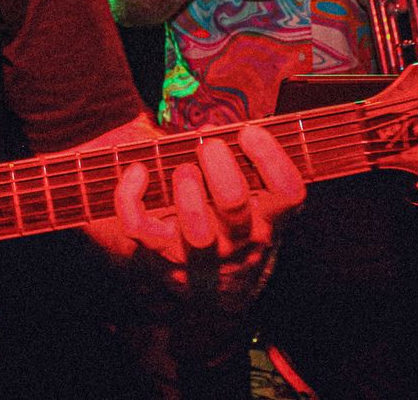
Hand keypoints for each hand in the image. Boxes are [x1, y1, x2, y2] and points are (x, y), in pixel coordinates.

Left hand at [113, 124, 305, 308]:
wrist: (215, 292)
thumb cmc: (232, 226)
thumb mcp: (254, 202)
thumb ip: (243, 164)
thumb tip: (214, 126)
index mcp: (268, 220)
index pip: (288, 192)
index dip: (270, 158)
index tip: (248, 132)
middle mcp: (238, 240)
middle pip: (234, 203)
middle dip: (217, 165)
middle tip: (209, 147)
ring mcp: (199, 253)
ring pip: (194, 229)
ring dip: (185, 190)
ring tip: (184, 171)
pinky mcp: (160, 256)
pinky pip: (138, 227)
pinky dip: (129, 194)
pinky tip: (138, 171)